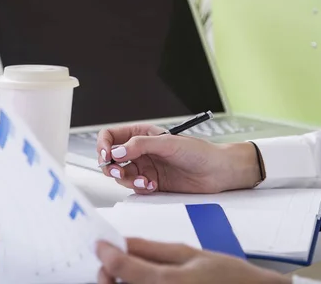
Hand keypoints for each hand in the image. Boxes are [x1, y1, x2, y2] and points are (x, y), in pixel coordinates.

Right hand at [96, 124, 260, 193]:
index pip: (111, 136)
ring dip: (126, 179)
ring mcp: (145, 167)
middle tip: (117, 172)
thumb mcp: (168, 143)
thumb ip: (140, 146)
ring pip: (120, 174)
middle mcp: (140, 150)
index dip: (103, 145)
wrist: (217, 172)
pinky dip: (139, 187)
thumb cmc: (199, 152)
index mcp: (142, 134)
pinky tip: (152, 186)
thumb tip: (116, 152)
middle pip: (111, 158)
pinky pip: (134, 186)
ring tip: (143, 181)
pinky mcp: (151, 183)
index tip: (106, 155)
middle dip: (110, 166)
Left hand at [96, 238, 290, 283]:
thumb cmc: (230, 278)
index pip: (122, 267)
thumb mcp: (192, 254)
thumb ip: (154, 249)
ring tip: (127, 273)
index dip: (106, 253)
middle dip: (107, 275)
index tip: (100, 245)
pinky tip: (142, 282)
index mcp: (168, 282)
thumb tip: (125, 241)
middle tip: (109, 262)